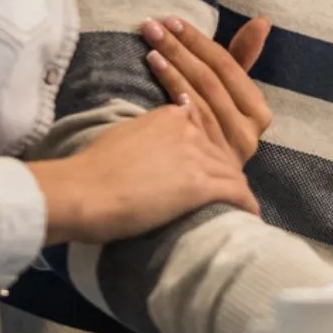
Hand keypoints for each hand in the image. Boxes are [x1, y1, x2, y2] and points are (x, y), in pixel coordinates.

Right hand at [29, 100, 256, 244]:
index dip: (206, 152)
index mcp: (168, 116)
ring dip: (236, 191)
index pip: (202, 130)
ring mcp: (196, 157)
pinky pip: (236, 192)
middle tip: (229, 191)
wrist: (82, 191)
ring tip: (240, 206)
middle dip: (225, 172)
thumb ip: (144, 132)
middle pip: (219, 151)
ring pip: (231, 172)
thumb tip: (150, 142)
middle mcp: (188, 131)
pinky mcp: (200, 185)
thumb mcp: (121, 135)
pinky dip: (246, 204)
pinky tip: (250, 215)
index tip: (208, 167)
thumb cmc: (90, 170)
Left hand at [142, 14, 272, 161]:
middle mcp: (248, 134)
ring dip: (173, 64)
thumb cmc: (209, 131)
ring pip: (198, 95)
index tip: (174, 20)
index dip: (200, 41)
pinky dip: (170, 87)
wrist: (188, 186)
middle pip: (212, 79)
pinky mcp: (204, 161)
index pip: (229, 68)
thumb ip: (243, 59)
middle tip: (154, 25)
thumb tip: (263, 20)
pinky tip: (155, 68)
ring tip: (151, 43)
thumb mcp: (229, 94)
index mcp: (259, 114)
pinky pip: (186, 114)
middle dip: (182, 47)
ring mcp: (225, 149)